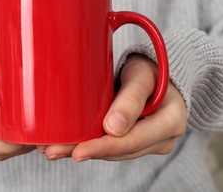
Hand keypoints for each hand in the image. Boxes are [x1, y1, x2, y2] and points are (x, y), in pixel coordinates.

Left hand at [39, 55, 185, 160]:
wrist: (156, 72)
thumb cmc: (150, 68)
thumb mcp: (142, 75)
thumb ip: (131, 98)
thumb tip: (112, 129)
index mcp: (170, 121)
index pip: (134, 140)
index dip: (104, 148)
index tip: (78, 151)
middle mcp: (162, 138)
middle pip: (120, 151)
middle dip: (87, 151)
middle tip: (53, 151)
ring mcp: (148, 142)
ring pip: (113, 153)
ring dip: (83, 151)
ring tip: (53, 149)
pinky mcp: (135, 140)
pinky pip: (112, 147)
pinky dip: (90, 145)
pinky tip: (67, 145)